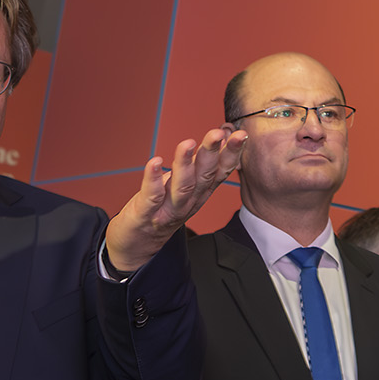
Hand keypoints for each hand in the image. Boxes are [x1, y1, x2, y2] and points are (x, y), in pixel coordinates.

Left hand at [104, 129, 243, 272]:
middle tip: (217, 134)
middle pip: (204, 176)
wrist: (138, 244)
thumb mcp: (189, 186)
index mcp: (202, 193)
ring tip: (187, 144)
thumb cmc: (162, 209)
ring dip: (186, 164)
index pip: (221, 172)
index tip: (240, 135)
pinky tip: (155, 162)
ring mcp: (168, 209)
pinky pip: (151, 196)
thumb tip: (222, 136)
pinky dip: (153, 179)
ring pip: (182, 187)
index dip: (232, 154)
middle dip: (212, 154)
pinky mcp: (146, 214)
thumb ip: (203, 164)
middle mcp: (190, 202)